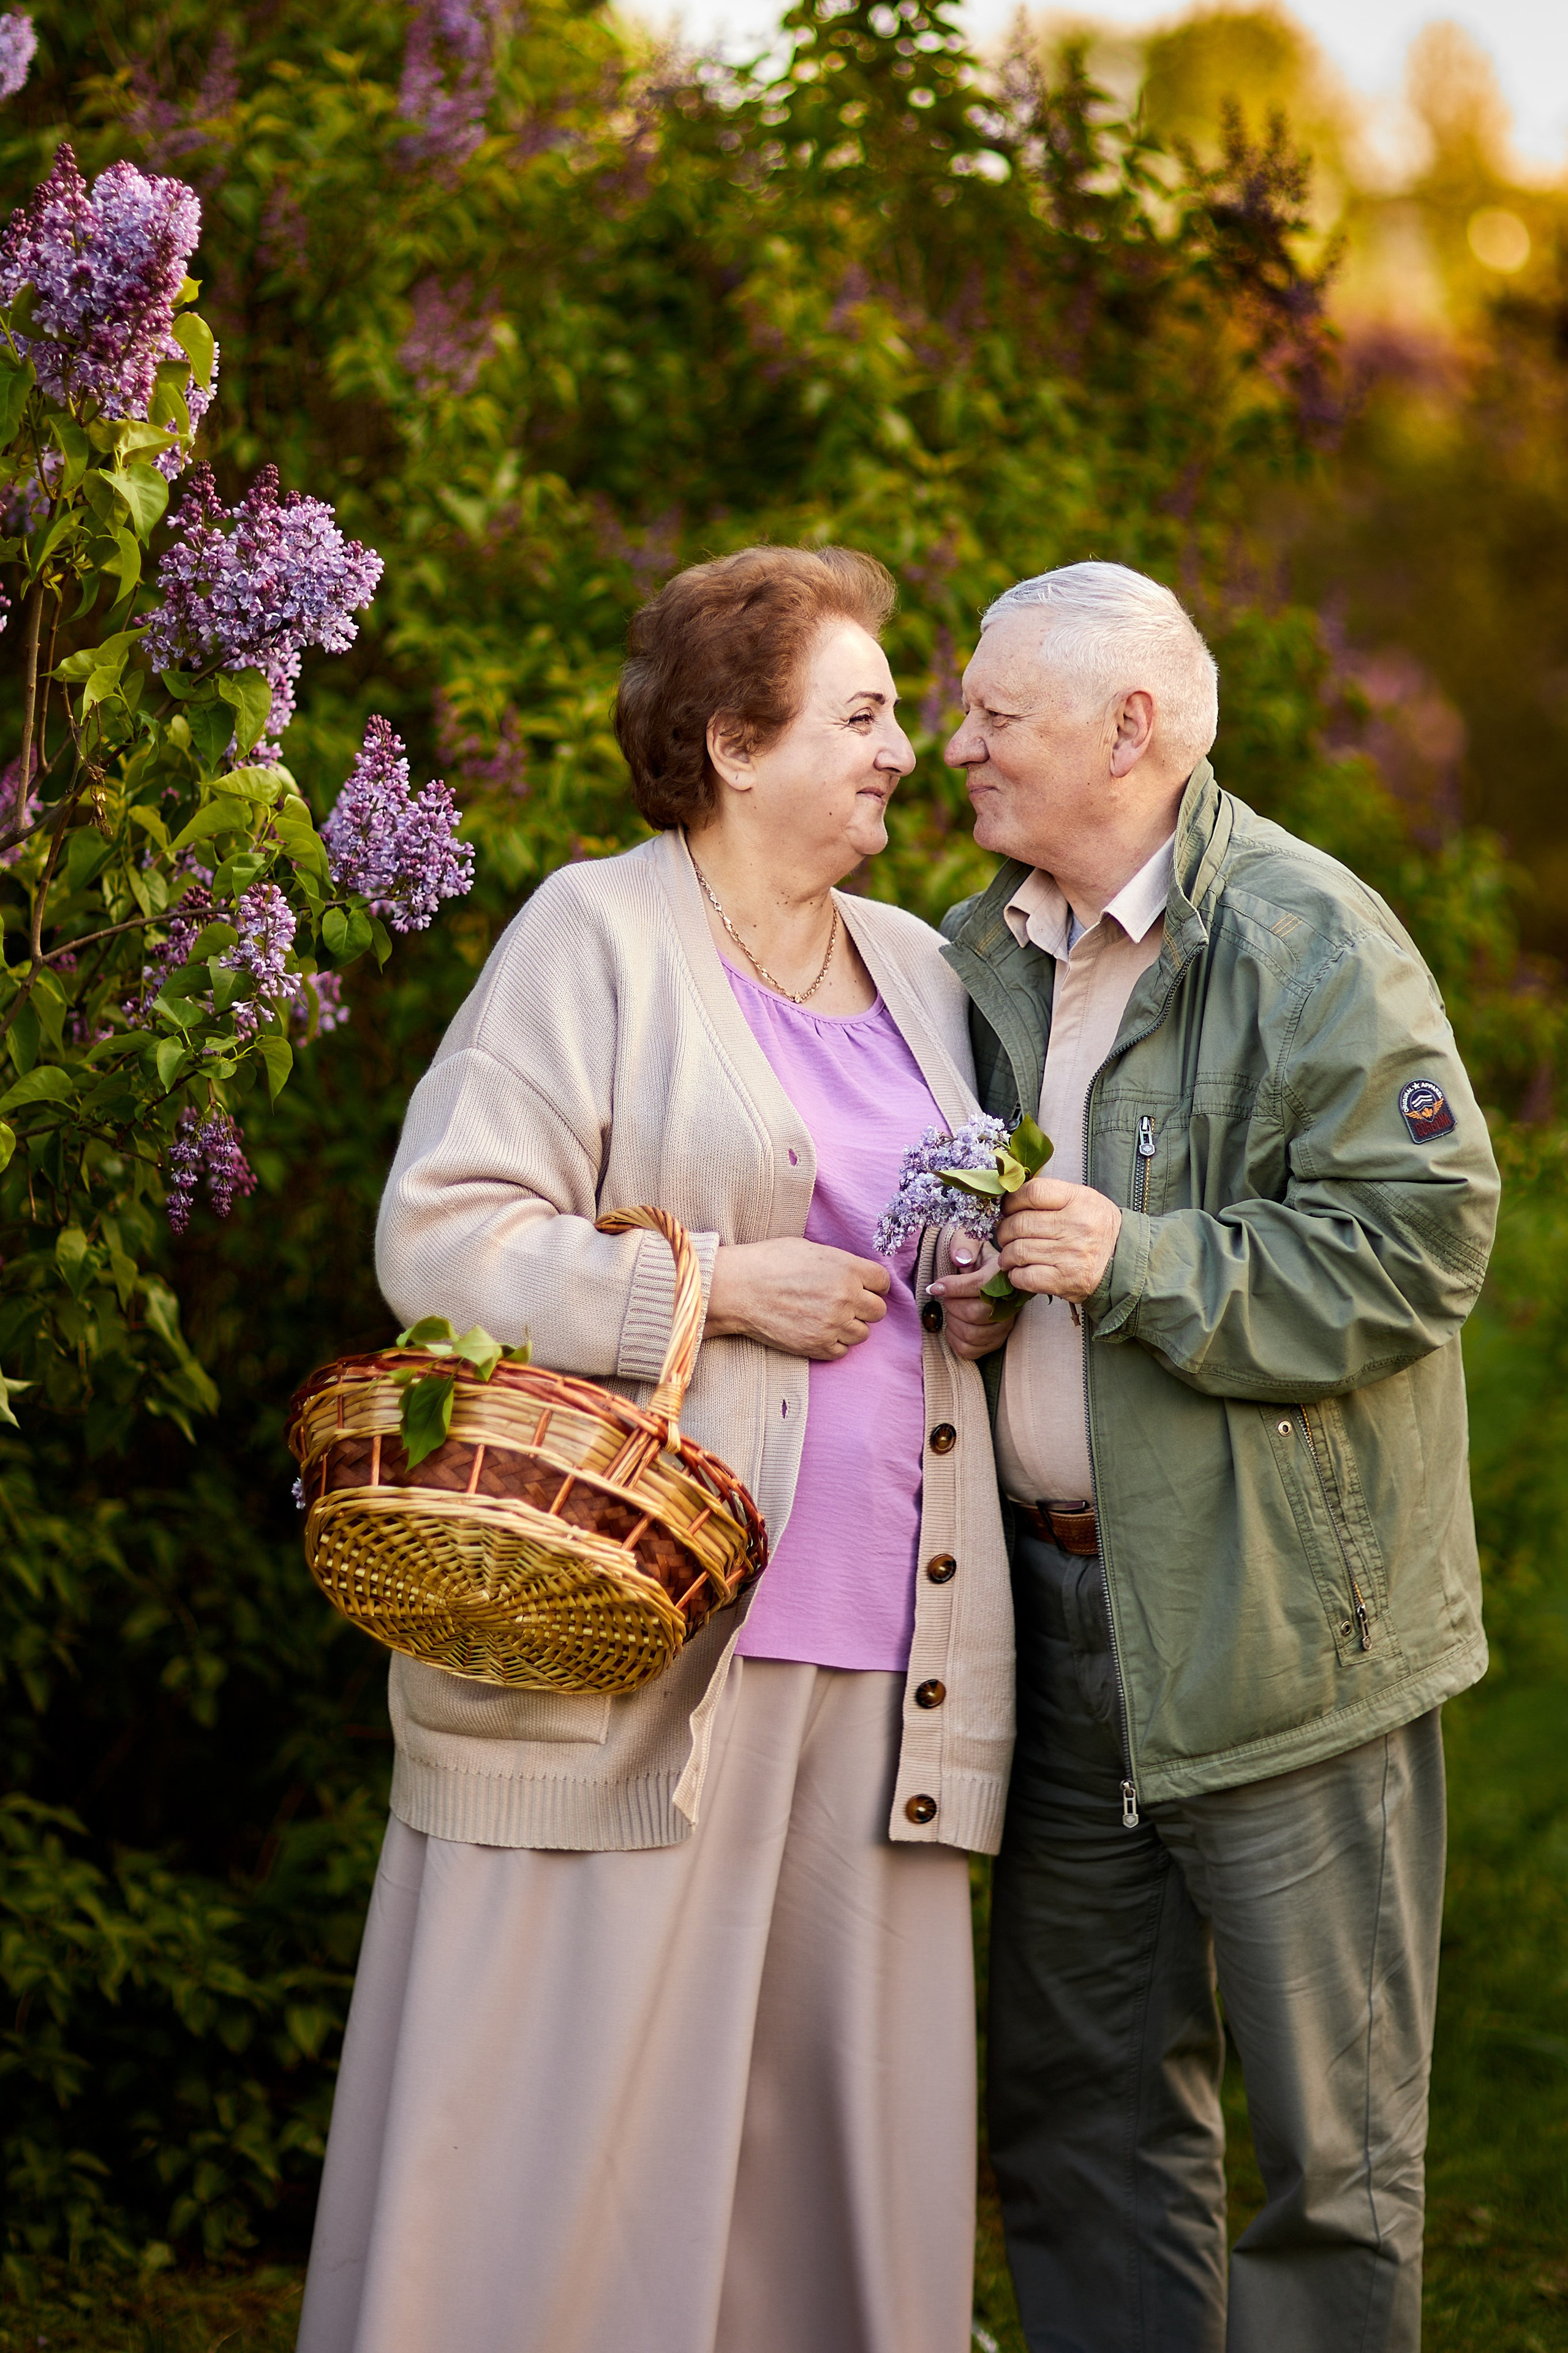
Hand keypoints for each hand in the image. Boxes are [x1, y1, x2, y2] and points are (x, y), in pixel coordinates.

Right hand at [705, 1238, 891, 1359]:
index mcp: (847, 1268)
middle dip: (864, 1307)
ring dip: (849, 1327)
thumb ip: (840, 1263)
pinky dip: (833, 1343)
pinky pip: (842, 1351)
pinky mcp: (817, 1345)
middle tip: (845, 1304)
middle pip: (878, 1311)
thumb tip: (854, 1274)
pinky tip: (818, 1331)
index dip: (874, 1284)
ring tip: (828, 1318)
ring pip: (862, 1333)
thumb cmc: (769, 1262)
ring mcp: (833, 1324)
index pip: (883, 1282)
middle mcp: (846, 1297)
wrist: (738, 1289)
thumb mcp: (810, 1249)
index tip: (864, 1287)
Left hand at [927, 1243, 1012, 1360]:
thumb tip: (960, 1259)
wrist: (987, 1276)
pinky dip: (954, 1339)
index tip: (934, 1287)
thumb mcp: (970, 1241)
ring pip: (972, 1334)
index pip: (980, 1286)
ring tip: (952, 1309)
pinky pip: (969, 1350)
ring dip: (952, 1322)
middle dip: (952, 1305)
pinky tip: (954, 1325)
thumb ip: (964, 1244)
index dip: (953, 1288)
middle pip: (975, 1314)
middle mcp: (1009, 1303)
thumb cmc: (975, 1259)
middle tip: (946, 1297)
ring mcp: (1004, 1325)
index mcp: (1002, 1276)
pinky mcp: (995, 1342)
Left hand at [994, 1177, 1121, 1302]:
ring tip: (1009, 1255)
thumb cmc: (1098, 1228)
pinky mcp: (1065, 1280)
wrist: (1124, 1261)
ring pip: (1018, 1251)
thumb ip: (1052, 1196)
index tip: (1008, 1209)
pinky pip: (1025, 1277)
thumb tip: (1011, 1199)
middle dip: (1004, 1231)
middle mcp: (1075, 1227)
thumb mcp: (1084, 1200)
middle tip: (1004, 1235)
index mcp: (1079, 1201)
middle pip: (1020, 1224)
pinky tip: (1019, 1271)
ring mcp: (1069, 1255)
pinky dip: (1015, 1275)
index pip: (1032, 1193)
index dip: (1012, 1201)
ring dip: (1006, 1255)